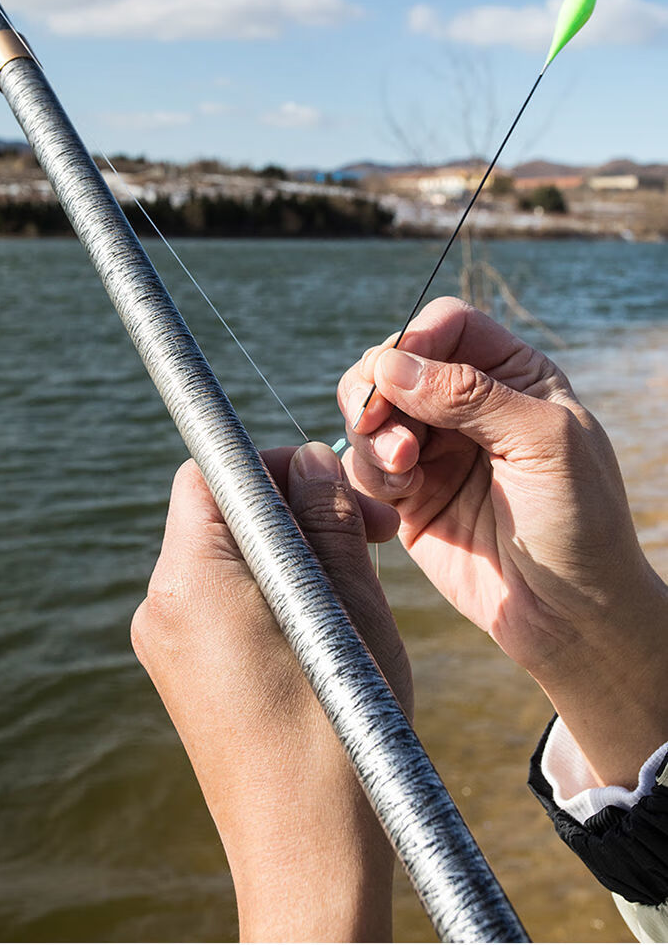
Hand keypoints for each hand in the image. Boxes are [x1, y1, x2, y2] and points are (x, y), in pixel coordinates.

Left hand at [132, 443, 411, 942]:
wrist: (308, 859)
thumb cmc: (341, 734)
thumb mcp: (349, 609)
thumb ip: (326, 520)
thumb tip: (311, 458)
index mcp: (189, 582)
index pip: (210, 472)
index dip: (273, 461)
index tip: (330, 480)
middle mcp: (160, 607)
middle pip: (217, 513)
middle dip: (291, 505)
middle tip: (368, 531)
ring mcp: (166, 644)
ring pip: (226, 556)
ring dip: (289, 549)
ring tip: (356, 581)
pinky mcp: (183, 673)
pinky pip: (223, 600)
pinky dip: (272, 590)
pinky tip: (325, 621)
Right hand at [338, 296, 667, 787]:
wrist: (570, 617)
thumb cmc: (580, 523)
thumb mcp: (542, 442)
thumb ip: (470, 394)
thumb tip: (391, 363)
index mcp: (512, 376)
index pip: (447, 326)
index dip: (414, 340)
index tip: (395, 374)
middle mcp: (467, 406)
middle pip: (394, 362)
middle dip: (376, 388)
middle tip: (372, 422)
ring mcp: (435, 450)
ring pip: (369, 412)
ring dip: (371, 436)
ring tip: (402, 471)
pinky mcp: (409, 496)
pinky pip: (364, 466)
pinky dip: (369, 475)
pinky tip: (399, 502)